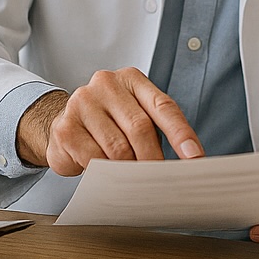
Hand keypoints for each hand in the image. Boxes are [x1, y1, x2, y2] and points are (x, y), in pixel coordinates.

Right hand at [24, 68, 203, 175]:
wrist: (63, 124)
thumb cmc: (108, 123)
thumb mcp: (134, 116)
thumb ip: (155, 130)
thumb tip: (183, 162)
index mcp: (131, 79)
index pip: (163, 106)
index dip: (181, 134)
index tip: (194, 157)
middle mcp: (106, 84)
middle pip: (140, 128)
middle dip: (153, 159)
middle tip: (160, 180)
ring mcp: (82, 103)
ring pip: (118, 147)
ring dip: (129, 169)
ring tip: (132, 179)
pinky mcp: (66, 127)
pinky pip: (94, 159)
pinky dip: (106, 173)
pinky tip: (106, 175)